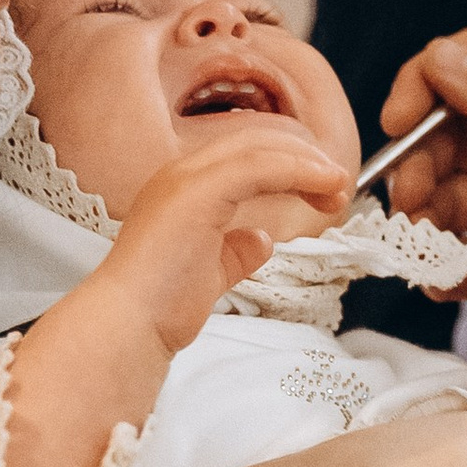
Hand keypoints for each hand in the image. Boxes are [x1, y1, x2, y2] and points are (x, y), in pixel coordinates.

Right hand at [0, 116, 352, 466]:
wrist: (128, 326)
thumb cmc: (158, 309)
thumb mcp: (209, 274)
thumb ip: (234, 251)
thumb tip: (260, 239)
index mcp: (179, 189)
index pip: (243, 155)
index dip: (288, 164)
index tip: (322, 190)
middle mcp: (178, 174)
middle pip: (254, 140)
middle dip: (304, 158)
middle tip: (338, 186)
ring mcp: (185, 179)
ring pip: (260, 147)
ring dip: (308, 163)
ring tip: (338, 186)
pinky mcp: (196, 191)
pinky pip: (258, 166)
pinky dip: (297, 171)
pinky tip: (322, 187)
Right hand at [378, 29, 466, 284]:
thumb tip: (440, 58)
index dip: (428, 84)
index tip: (400, 122)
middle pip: (459, 136)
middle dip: (426, 164)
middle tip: (409, 199)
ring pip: (465, 194)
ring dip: (436, 216)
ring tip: (423, 239)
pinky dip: (460, 265)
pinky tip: (440, 279)